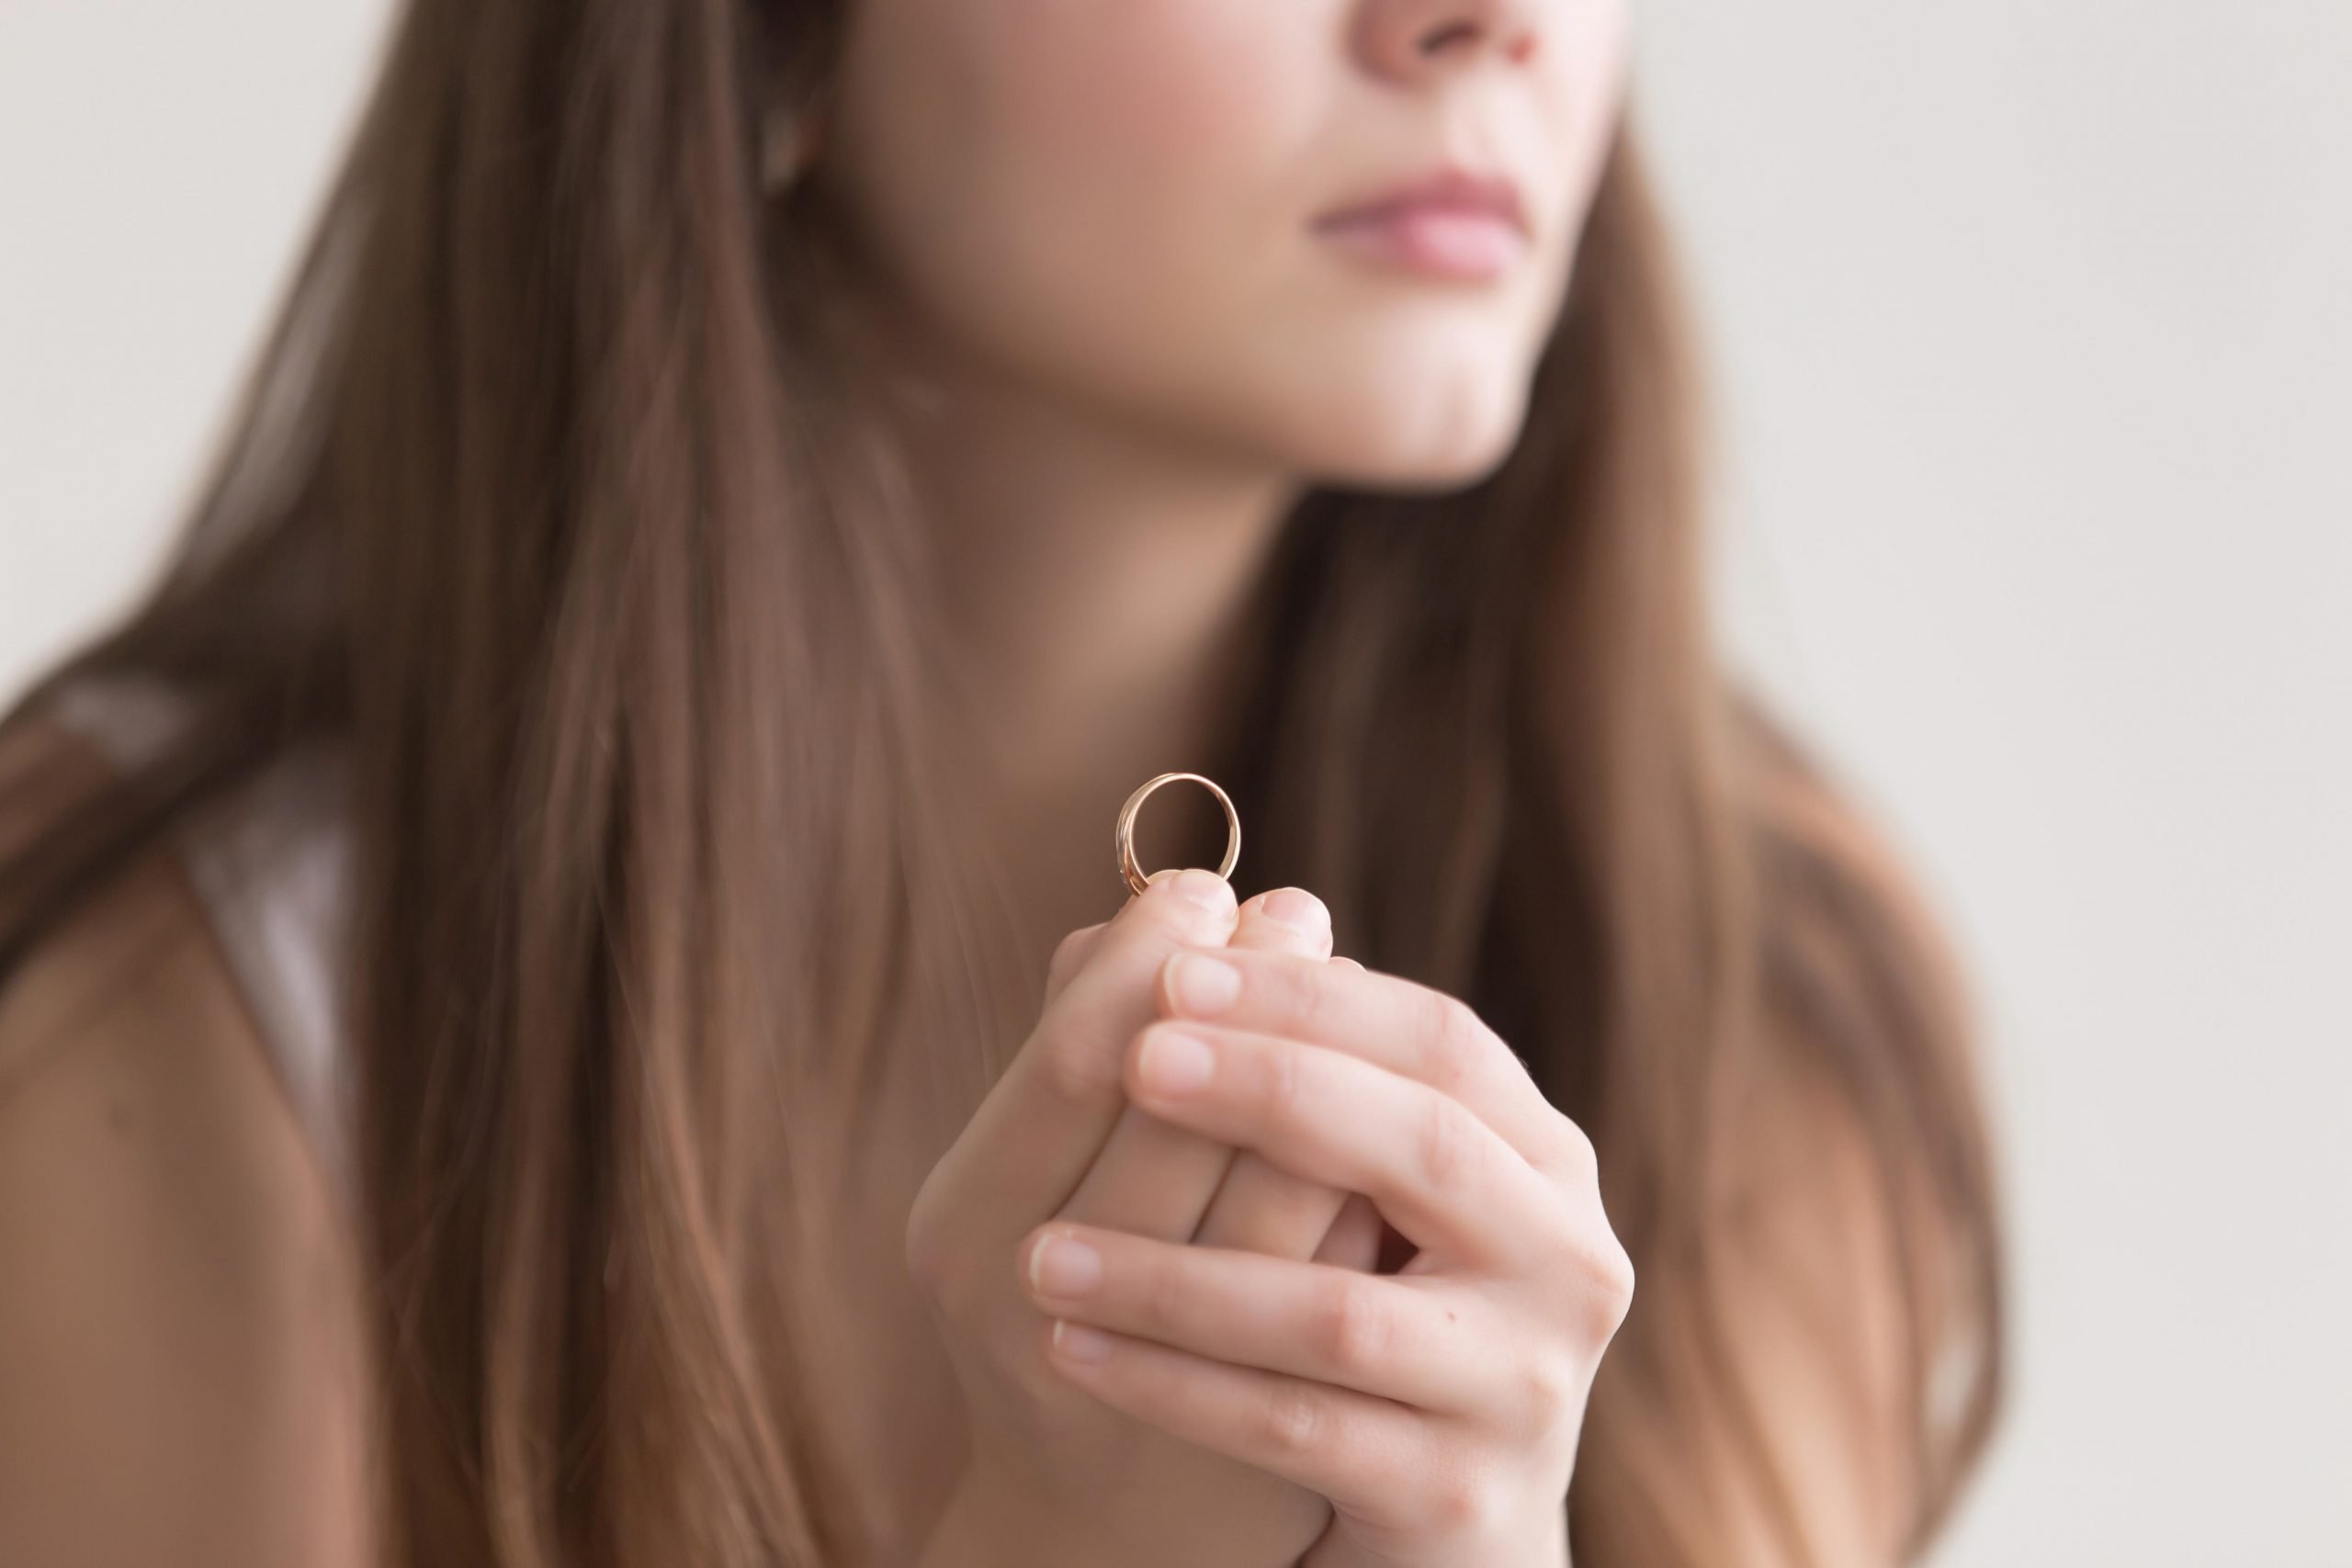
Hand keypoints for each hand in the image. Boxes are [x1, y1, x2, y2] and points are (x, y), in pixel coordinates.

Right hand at [906, 869, 1373, 1567]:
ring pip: (1278, 1197)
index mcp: (965, 1229)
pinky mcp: (1260, 1439)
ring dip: (1330, 1067)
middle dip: (1254, 995)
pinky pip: (1346, 1276)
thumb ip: (1068, 1052)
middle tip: (1295, 908)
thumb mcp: (1022, 1180)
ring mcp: (1158, 1389)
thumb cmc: (1058, 1299)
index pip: (1075, 1062)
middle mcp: (1045, 1313)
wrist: (1093, 1528)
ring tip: (1348, 977)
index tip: (1203, 891)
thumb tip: (1131, 915)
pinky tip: (1391, 1099)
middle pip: (1181, 1118)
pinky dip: (1370, 1173)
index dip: (1147, 958)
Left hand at [1015, 947, 1634, 1567]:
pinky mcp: (1455, 1500)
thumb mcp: (1354, 1195)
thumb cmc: (1375, 1319)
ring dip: (1172, 1273)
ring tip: (1042, 1252)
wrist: (1444, 1536)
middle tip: (1136, 1056)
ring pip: (1335, 1310)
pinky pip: (1291, 1427)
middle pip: (1421, 1144)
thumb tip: (1152, 926)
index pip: (1440, 1042)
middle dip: (1269, 1088)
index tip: (1175, 967)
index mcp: (1542, 1160)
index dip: (1309, 998)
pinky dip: (1171, 1382)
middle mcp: (1566, 1263)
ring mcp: (1521, 1391)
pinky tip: (1072, 1343)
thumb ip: (1288, 1072)